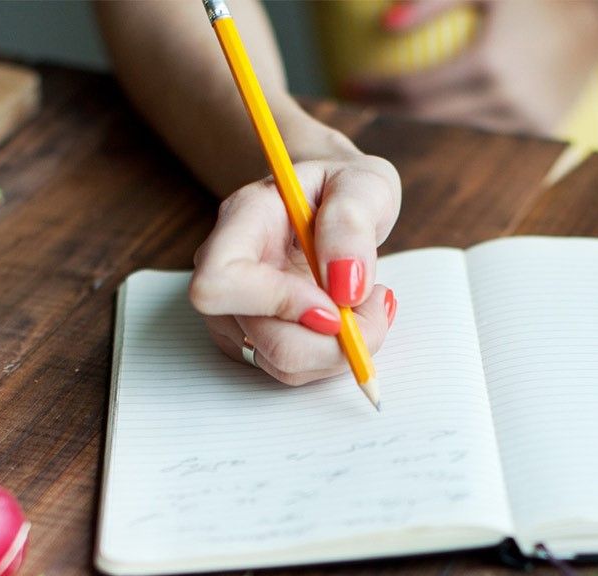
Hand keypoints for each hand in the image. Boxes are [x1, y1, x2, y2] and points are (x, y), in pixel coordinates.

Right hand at [191, 154, 401, 384]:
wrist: (332, 200)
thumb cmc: (344, 188)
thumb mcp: (365, 184)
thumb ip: (352, 222)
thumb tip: (345, 284)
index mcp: (242, 221)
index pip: (221, 281)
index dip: (278, 304)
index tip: (335, 304)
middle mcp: (226, 269)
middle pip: (261, 337)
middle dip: (332, 340)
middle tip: (376, 303)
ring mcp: (236, 310)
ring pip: (284, 364)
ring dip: (341, 349)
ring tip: (369, 303)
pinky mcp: (257, 337)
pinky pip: (296, 370)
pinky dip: (335, 355)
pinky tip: (353, 318)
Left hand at [350, 0, 597, 135]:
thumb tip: (384, 24)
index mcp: (488, 63)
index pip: (414, 90)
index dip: (377, 90)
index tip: (348, 85)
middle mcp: (506, 99)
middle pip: (428, 117)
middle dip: (389, 110)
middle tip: (361, 100)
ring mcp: (526, 121)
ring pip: (457, 131)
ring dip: (422, 122)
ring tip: (392, 109)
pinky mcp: (542, 131)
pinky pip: (488, 134)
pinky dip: (460, 125)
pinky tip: (438, 115)